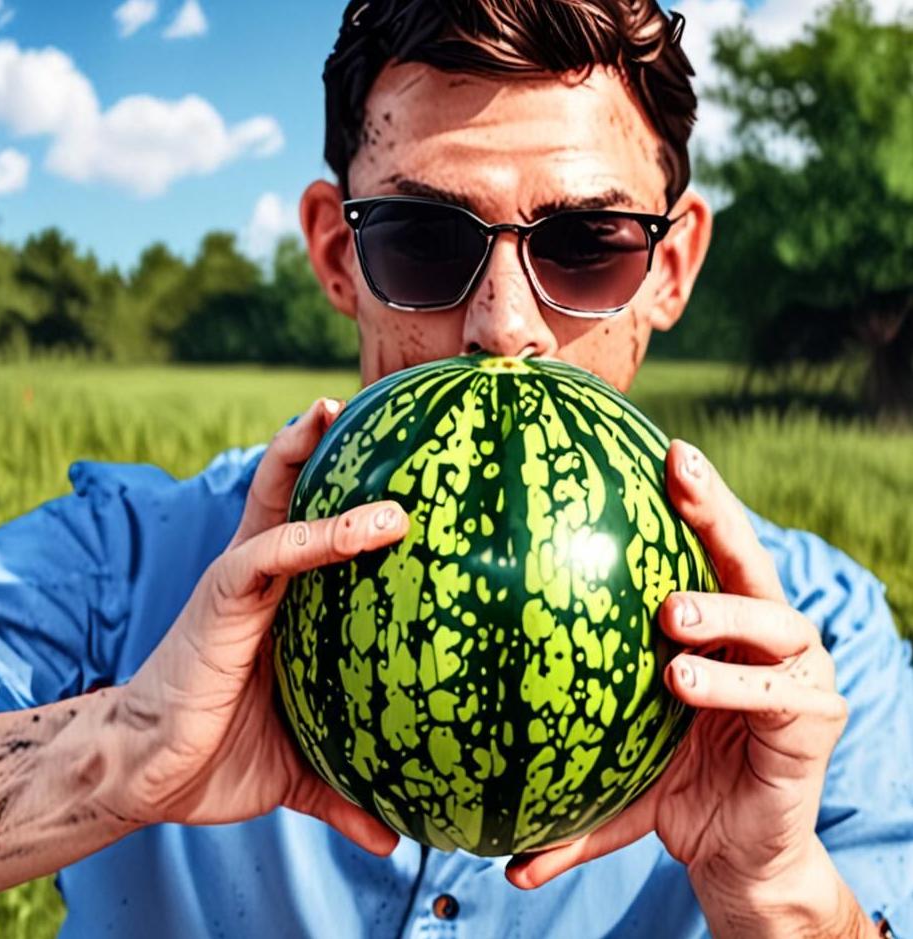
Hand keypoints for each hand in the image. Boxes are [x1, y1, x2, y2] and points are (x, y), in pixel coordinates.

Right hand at [99, 399, 406, 856]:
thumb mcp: (299, 760)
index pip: (315, 525)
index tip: (396, 459)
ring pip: (273, 502)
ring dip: (300, 455)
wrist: (149, 769)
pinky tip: (370, 524)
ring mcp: (240, 582)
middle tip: (365, 401)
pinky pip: (271, 553)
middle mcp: (262, 577)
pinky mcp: (221, 599)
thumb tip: (396, 836)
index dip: (347, 490)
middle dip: (316, 443)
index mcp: (283, 601)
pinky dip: (320, 535)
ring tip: (334, 412)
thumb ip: (346, 786)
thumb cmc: (220, 750)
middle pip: (289, 491)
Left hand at [506, 441, 849, 915]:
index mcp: (721, 626)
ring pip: (773, 620)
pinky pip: (777, 694)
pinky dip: (731, 687)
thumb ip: (566, 767)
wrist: (738, 856)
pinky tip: (685, 681)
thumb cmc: (677, 786)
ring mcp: (799, 674)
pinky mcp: (815, 719)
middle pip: (748, 559)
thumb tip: (490, 851)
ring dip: (722, 611)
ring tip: (673, 614)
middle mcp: (766, 637)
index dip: (691, 497)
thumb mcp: (620, 759)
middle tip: (679, 470)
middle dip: (717, 510)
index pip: (706, 550)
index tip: (662, 446)